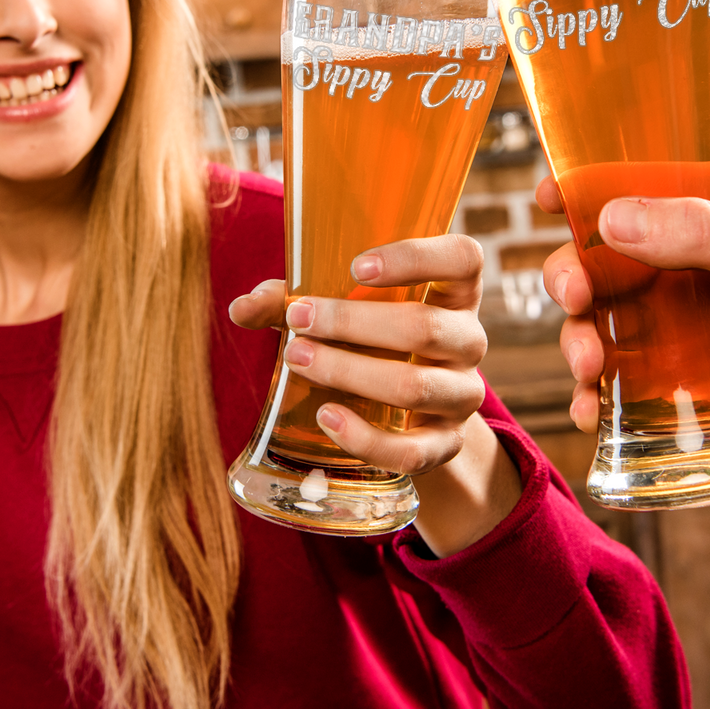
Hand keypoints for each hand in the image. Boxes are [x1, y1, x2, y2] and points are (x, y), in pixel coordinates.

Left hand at [230, 235, 521, 555]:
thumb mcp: (340, 310)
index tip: (356, 266)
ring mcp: (462, 395)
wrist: (410, 412)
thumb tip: (239, 307)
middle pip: (425, 328)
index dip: (416, 257)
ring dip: (348, 372)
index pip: (464, 258)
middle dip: (352, 323)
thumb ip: (289, 301)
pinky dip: (364, 437)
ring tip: (297, 359)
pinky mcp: (446, 445)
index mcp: (454, 292)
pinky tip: (325, 417)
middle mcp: (469, 340)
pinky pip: (411, 451)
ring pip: (414, 387)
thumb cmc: (369, 339)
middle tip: (298, 319)